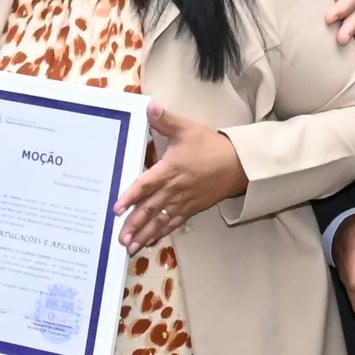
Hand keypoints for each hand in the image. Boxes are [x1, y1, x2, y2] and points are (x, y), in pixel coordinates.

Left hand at [116, 104, 244, 249]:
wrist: (238, 165)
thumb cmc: (211, 146)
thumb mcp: (187, 129)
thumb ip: (165, 120)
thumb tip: (149, 106)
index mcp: (169, 170)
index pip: (145, 185)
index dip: (130, 197)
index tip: (116, 209)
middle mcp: (174, 189)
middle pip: (149, 209)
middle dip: (134, 225)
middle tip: (121, 239)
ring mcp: (183, 201)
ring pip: (160, 220)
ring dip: (144, 234)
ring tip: (130, 248)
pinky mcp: (192, 208)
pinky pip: (173, 223)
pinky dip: (161, 233)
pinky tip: (151, 242)